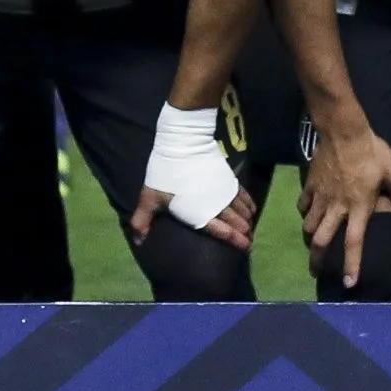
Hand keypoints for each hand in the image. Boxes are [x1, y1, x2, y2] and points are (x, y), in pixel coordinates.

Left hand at [134, 104, 257, 251]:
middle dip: (243, 233)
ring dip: (247, 220)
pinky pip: (243, 194)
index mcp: (198, 212)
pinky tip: (252, 210)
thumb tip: (138, 242)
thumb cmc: (166, 172)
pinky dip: (249, 203)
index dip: (233, 239)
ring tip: (250, 229)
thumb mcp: (150, 198)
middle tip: (250, 242)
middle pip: (234, 221)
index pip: (220, 230)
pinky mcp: (228, 177)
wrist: (183, 143)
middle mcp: (216, 204)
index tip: (245, 247)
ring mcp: (224, 190)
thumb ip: (143, 221)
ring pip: (241, 209)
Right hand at [298, 119, 390, 293]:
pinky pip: (303, 204)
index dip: (352, 264)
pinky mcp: (311, 184)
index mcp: (358, 207)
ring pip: (309, 224)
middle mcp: (336, 207)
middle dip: (318, 259)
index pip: (354, 243)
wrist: (343, 130)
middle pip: (321, 240)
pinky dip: (304, 212)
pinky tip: (308, 212)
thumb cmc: (371, 152)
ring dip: (311, 237)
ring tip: (313, 243)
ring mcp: (321, 196)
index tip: (348, 283)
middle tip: (317, 271)